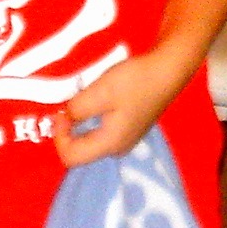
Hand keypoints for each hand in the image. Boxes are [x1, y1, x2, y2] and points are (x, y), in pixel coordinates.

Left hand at [55, 47, 187, 167]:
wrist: (168, 70)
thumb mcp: (99, 92)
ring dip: (81, 122)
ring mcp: (126, 139)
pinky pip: (102, 131)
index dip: (59, 136)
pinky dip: (93, 118)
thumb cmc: (135, 81)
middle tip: (70, 103)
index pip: (70, 157)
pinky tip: (100, 99)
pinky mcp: (130, 128)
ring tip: (85, 98)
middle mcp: (118, 148)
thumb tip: (67, 117)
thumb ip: (77, 109)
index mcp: (110, 144)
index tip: (62, 111)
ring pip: (91, 140)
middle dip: (69, 130)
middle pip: (80, 151)